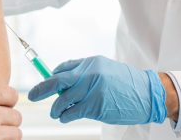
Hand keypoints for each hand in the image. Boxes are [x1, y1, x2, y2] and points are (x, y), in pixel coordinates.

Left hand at [27, 55, 166, 124]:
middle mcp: (90, 74)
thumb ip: (84, 72)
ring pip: (64, 99)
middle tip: (32, 95)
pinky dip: (65, 116)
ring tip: (55, 112)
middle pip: (58, 81)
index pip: (63, 68)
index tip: (44, 85)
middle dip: (42, 89)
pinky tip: (64, 117)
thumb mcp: (105, 69)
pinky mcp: (97, 106)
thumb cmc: (125, 83)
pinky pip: (73, 112)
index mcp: (91, 63)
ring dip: (56, 107)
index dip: (50, 78)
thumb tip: (60, 78)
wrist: (148, 94)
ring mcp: (93, 90)